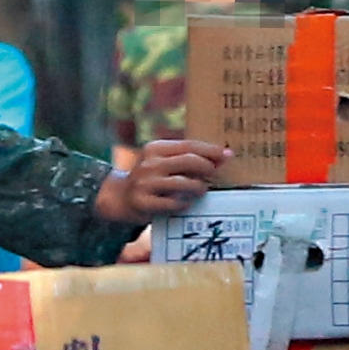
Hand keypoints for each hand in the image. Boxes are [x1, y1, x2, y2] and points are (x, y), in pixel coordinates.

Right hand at [91, 136, 229, 229]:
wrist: (120, 198)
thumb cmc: (150, 179)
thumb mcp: (161, 162)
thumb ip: (185, 158)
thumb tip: (221, 158)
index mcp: (155, 148)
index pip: (188, 145)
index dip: (211, 150)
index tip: (228, 154)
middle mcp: (149, 163)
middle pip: (188, 161)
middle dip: (208, 167)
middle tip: (216, 174)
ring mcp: (145, 183)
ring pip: (183, 183)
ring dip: (199, 187)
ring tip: (202, 189)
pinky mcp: (143, 203)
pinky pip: (173, 203)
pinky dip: (185, 204)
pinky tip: (186, 203)